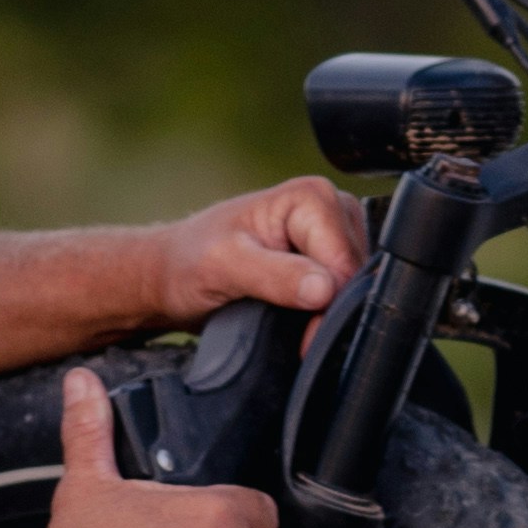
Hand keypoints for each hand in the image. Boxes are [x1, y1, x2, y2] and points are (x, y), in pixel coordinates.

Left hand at [153, 177, 362, 327]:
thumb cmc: (188, 264)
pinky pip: (346, 290)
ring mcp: (333, 231)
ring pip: (354, 287)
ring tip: (281, 310)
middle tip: (280, 316)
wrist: (171, 274)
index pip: (345, 264)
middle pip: (355, 275)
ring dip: (324, 311)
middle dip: (327, 307)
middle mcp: (331, 207)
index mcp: (312, 197)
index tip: (299, 330)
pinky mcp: (329, 254)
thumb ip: (276, 276)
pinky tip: (294, 310)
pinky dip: (324, 310)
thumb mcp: (225, 268)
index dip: (327, 305)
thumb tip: (324, 289)